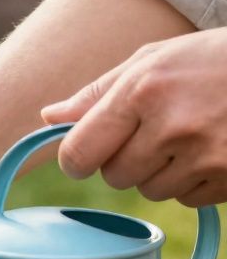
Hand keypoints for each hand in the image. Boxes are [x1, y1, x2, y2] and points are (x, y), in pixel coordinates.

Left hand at [41, 28, 226, 205]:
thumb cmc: (212, 60)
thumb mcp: (153, 60)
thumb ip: (97, 93)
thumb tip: (47, 118)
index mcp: (143, 91)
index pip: (79, 152)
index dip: (77, 158)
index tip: (85, 154)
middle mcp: (172, 126)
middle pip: (115, 176)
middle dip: (126, 160)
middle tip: (154, 132)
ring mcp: (207, 156)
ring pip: (151, 191)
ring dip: (162, 172)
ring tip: (190, 135)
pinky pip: (188, 198)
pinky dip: (194, 180)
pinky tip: (212, 149)